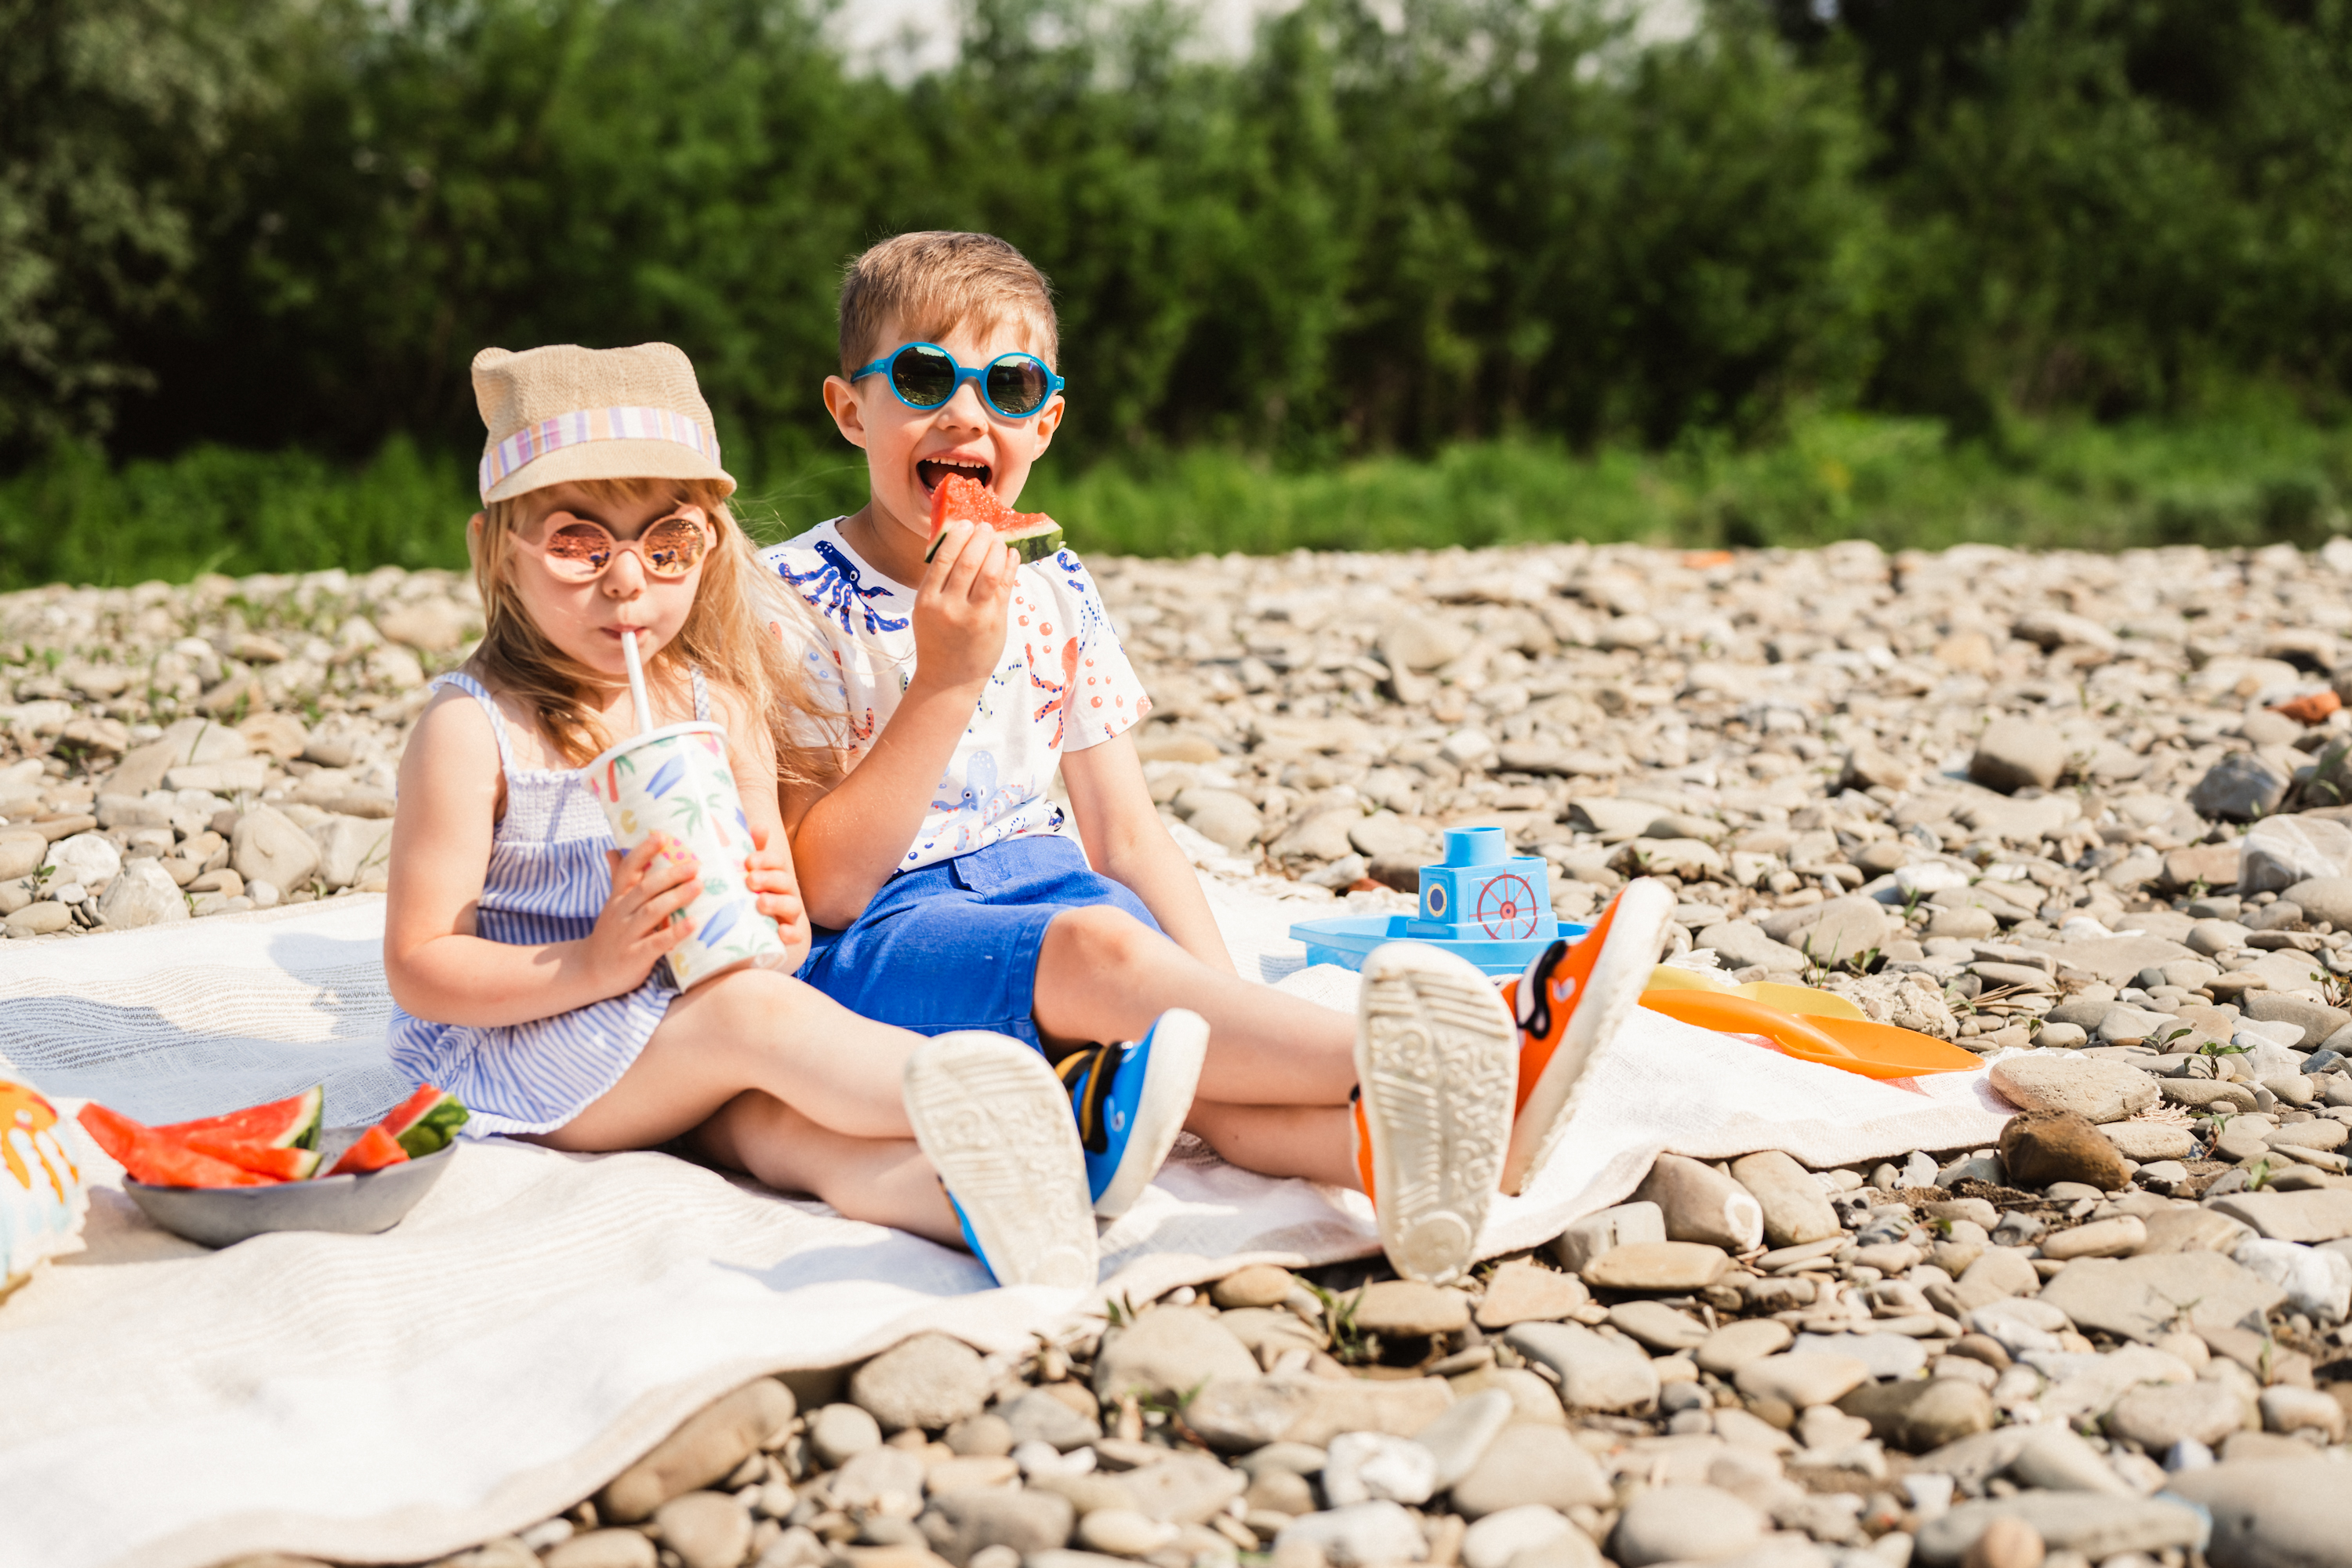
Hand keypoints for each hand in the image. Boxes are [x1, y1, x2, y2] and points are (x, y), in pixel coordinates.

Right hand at [582, 836, 700, 992]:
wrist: (590, 971)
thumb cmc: (611, 934)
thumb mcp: (613, 905)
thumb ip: (618, 879)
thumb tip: (613, 849)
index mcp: (618, 898)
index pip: (628, 870)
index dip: (643, 852)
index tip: (662, 836)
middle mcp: (621, 913)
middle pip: (645, 889)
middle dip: (670, 875)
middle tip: (695, 865)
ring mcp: (626, 935)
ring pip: (651, 912)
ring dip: (676, 897)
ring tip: (699, 886)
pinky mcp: (634, 956)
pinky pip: (656, 942)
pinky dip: (675, 932)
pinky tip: (693, 923)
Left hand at [745, 823, 808, 946]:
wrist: (742, 934)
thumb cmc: (742, 897)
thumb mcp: (742, 874)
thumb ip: (745, 850)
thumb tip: (759, 825)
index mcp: (774, 874)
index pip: (777, 861)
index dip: (765, 859)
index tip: (748, 862)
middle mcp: (785, 892)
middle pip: (785, 881)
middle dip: (769, 879)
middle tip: (750, 881)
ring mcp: (788, 915)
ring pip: (792, 906)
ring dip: (777, 903)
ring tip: (760, 903)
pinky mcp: (787, 935)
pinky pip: (795, 935)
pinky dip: (791, 933)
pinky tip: (780, 932)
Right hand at [911, 519, 1014, 689]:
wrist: (948, 680)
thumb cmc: (937, 639)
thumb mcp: (926, 610)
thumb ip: (939, 582)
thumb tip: (959, 543)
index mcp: (927, 601)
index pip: (943, 559)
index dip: (957, 537)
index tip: (967, 524)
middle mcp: (949, 607)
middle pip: (968, 561)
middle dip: (980, 538)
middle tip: (987, 527)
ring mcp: (974, 616)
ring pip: (989, 572)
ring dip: (997, 549)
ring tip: (999, 539)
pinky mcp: (994, 622)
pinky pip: (1005, 587)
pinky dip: (1010, 566)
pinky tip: (1011, 555)